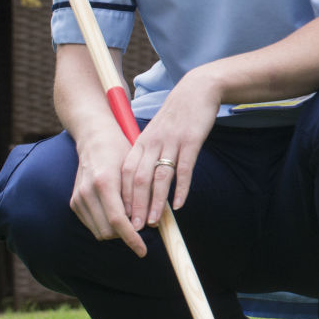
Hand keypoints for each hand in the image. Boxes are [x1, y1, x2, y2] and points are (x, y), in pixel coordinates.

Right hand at [68, 126, 145, 256]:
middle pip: (107, 230)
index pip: (118, 221)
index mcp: (104, 183)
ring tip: (131, 220)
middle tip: (142, 228)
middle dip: (126, 235)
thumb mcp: (134, 169)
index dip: (131, 238)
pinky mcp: (74, 202)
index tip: (143, 250)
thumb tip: (144, 223)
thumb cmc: (120, 152)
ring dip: (116, 232)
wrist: (94, 141)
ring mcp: (78, 198)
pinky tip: (118, 215)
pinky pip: (92, 225)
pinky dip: (106, 226)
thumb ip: (137, 195)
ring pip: (99, 231)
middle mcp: (87, 192)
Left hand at [123, 70, 219, 225]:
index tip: (122, 217)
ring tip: (152, 222)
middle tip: (133, 228)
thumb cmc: (177, 114)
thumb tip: (143, 182)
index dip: (122, 197)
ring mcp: (171, 142)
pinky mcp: (191, 141)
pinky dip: (180, 187)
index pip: (125, 174)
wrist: (197, 90)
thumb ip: (148, 154)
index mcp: (141, 143)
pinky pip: (184, 168)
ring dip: (154, 202)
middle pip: (138, 179)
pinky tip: (179, 204)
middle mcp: (152, 143)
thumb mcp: (156, 133)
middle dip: (134, 206)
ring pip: (159, 177)